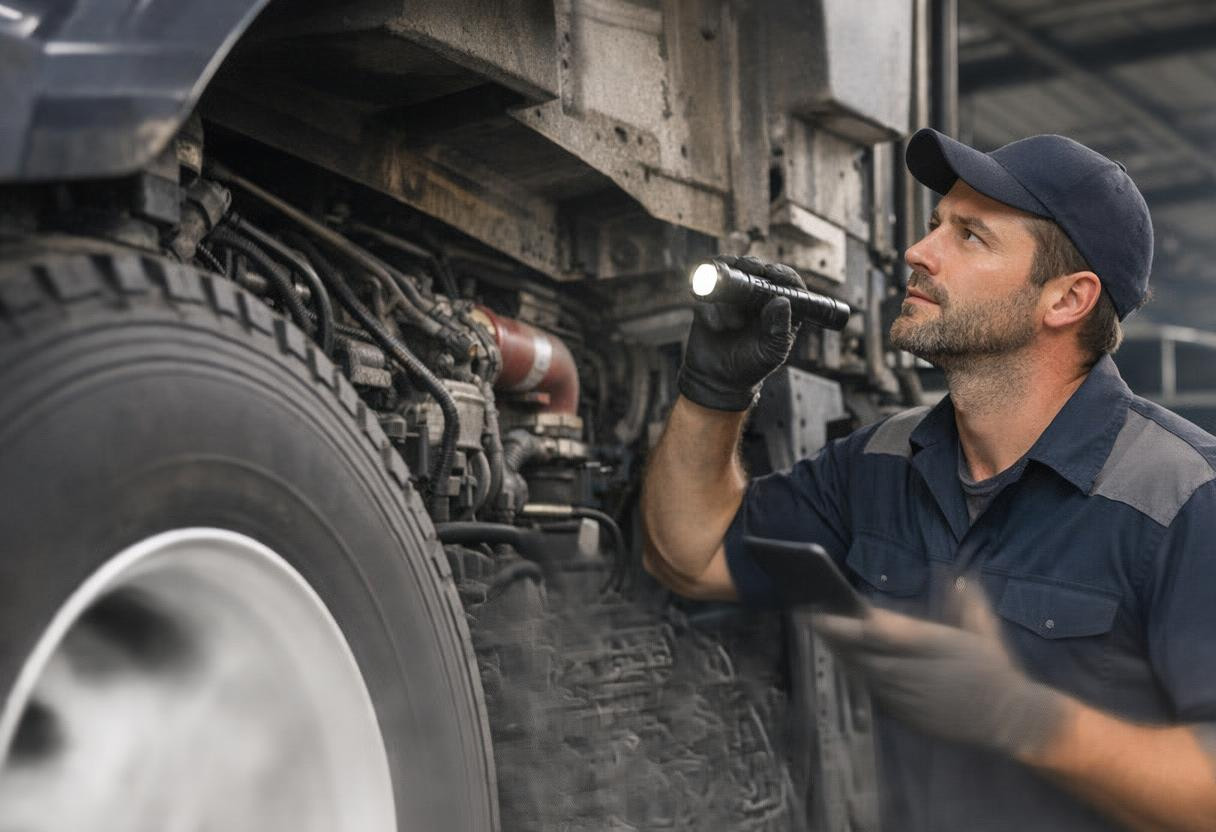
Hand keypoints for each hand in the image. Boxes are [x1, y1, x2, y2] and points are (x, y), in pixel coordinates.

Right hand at [677, 255, 803, 410]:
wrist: (717, 381)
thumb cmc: (750, 367)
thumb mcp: (771, 353)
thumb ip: (779, 329)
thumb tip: (782, 301)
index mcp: (777, 307)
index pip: (785, 281)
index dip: (782, 273)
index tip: (774, 274)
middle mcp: (755, 299)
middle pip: (755, 267)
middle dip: (750, 265)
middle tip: (746, 269)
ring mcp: (730, 299)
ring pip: (728, 272)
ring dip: (726, 282)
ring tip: (729, 311)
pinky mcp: (708, 304)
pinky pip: (705, 294)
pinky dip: (709, 308)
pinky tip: (715, 327)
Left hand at [812, 584, 1068, 758]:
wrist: (1008, 719)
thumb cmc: (994, 669)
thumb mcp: (983, 631)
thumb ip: (968, 603)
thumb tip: (959, 578)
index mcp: (932, 644)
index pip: (877, 632)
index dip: (845, 623)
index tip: (820, 609)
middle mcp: (913, 670)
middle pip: (860, 652)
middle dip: (833, 635)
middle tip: (809, 615)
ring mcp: (907, 696)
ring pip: (861, 673)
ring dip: (840, 654)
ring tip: (823, 633)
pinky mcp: (905, 715)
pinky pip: (872, 692)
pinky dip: (857, 675)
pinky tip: (847, 660)